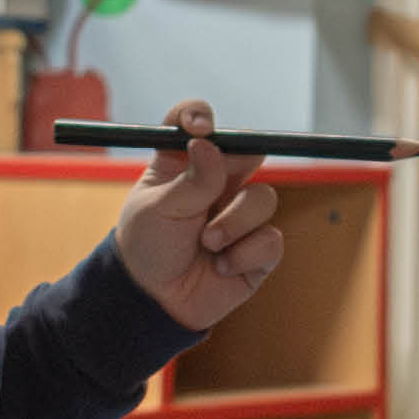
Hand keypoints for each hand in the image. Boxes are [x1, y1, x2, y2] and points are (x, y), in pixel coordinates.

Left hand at [113, 99, 282, 329]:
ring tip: (208, 243)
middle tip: (222, 182)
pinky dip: (245, 254)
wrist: (153, 302)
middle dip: (238, 168)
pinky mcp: (257, 249)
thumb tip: (208, 144)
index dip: (199, 116)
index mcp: (184, 164)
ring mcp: (240, 214)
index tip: (199, 127)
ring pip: (264, 198)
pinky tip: (221, 266)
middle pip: (248, 152)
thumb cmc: (147, 248)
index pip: (195, 123)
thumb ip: (189, 180)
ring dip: (234, 223)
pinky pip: (271, 239)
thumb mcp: (158, 210)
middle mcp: (217, 183)